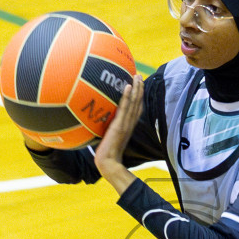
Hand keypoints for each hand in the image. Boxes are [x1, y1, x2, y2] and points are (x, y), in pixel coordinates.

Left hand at [93, 77, 143, 193]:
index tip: (138, 86)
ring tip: (137, 77)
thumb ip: (108, 129)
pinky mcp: (119, 125)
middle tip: (139, 76)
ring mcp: (125, 124)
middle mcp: (129, 123)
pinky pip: (124, 108)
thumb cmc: (106, 154)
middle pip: (138, 103)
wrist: (108, 162)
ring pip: (134, 103)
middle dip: (139, 89)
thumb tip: (99, 122)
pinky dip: (127, 97)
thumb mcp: (108, 138)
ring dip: (136, 89)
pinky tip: (128, 86)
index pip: (136, 109)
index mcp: (128, 126)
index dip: (138, 97)